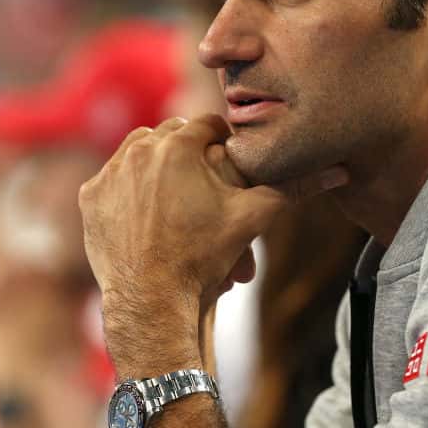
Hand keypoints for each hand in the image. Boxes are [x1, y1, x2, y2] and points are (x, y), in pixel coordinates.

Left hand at [80, 114, 348, 322]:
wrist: (152, 299)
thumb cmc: (204, 257)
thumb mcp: (253, 219)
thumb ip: (290, 188)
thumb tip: (337, 171)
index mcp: (180, 145)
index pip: (209, 127)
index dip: (223, 143)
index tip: (228, 160)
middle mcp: (140, 149)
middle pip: (171, 136)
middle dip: (188, 154)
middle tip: (203, 182)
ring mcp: (110, 172)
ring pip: (138, 152)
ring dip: (156, 164)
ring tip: (176, 193)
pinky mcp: (90, 197)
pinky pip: (112, 180)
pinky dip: (127, 190)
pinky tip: (144, 211)